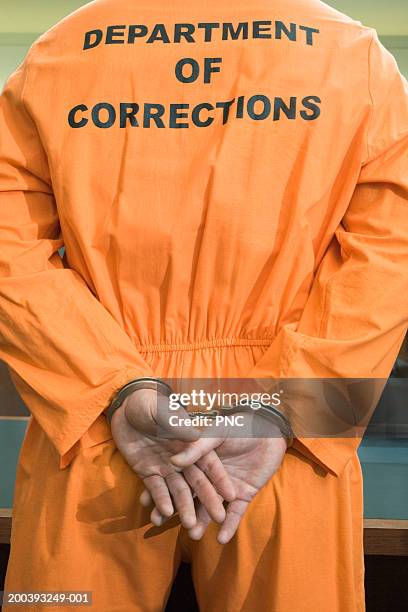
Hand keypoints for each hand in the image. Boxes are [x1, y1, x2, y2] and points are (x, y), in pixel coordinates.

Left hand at [110, 389, 235, 528]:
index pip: (211, 464)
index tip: (233, 495)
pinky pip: (156, 489)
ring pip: (178, 490)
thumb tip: (193, 435)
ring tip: (191, 527)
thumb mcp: (163, 412)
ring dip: (184, 507)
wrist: (127, 405)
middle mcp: (182, 458)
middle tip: (218, 518)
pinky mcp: (148, 472)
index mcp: (192, 442)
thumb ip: (178, 424)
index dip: (221, 479)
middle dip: (209, 500)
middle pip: (198, 482)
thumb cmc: (150, 403)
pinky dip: (160, 500)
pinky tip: (165, 513)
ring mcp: (165, 467)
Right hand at [141, 411, 287, 542]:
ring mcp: (227, 487)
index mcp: (201, 460)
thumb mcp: (217, 432)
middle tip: (161, 524)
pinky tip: (222, 538)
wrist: (271, 429)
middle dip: (178, 510)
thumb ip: (197, 447)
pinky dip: (230, 525)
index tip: (147, 503)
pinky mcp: (244, 495)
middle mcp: (210, 477)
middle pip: (190, 496)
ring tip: (194, 535)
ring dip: (203, 522)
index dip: (163, 489)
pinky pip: (236, 514)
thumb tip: (174, 462)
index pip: (178, 478)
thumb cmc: (242, 426)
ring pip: (211, 508)